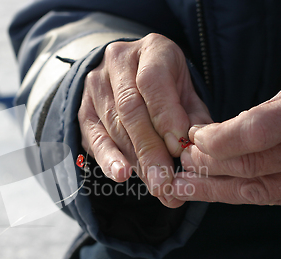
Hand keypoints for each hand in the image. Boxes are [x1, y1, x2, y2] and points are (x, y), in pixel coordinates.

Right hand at [78, 33, 211, 206]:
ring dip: (136, 161)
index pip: (152, 80)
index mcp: (151, 49)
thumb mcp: (186, 92)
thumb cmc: (167, 86)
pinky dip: (110, 159)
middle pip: (130, 109)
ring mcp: (95, 85)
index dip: (165, 115)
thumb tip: (197, 151)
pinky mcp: (83, 110)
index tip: (179, 148)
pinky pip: (95, 138)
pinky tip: (121, 175)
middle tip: (166, 182)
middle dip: (150, 150)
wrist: (128, 74)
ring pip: (114, 127)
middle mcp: (118, 61)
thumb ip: (193, 118)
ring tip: (157, 187)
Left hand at [172, 75, 280, 208]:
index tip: (196, 136)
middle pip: (250, 166)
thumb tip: (222, 135)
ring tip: (183, 186)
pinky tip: (213, 192)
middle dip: (208, 164)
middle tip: (184, 159)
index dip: (219, 138)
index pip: (257, 133)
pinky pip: (272, 200)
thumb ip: (266, 114)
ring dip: (213, 189)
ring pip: (256, 192)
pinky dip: (238, 195)